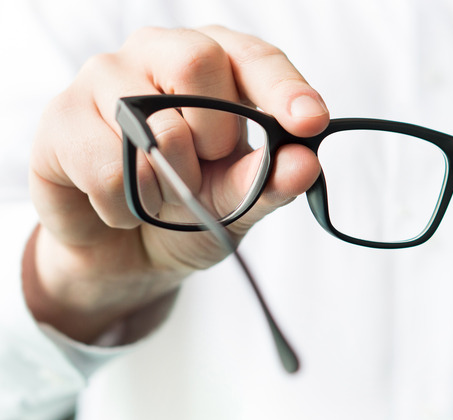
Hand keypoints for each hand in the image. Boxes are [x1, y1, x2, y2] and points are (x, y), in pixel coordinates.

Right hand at [24, 26, 327, 342]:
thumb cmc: (188, 209)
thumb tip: (304, 163)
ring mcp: (102, 79)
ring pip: (154, 125)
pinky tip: (125, 206)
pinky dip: (129, 207)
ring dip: (171, 184)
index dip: (283, 87)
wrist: (126, 252)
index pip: (253, 57)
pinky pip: (111, 168)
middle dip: (215, 136)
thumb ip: (270, 181)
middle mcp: (157, 53)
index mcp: (213, 62)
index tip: (310, 121)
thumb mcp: (238, 201)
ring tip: (160, 193)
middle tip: (206, 167)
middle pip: (196, 61)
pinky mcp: (61, 119)